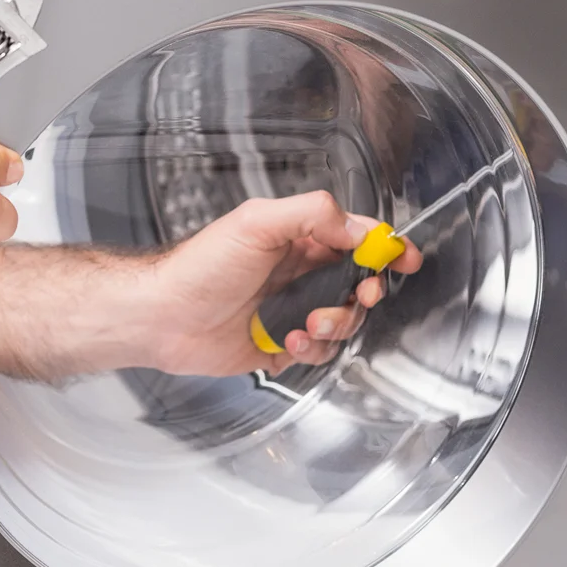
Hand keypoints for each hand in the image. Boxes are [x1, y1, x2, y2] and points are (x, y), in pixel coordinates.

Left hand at [138, 190, 421, 377]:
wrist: (163, 316)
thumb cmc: (199, 265)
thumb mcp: (255, 222)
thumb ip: (310, 215)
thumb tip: (355, 225)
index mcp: (295, 238)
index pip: (353, 237)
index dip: (383, 246)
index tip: (403, 257)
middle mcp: (297, 272)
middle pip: (357, 282)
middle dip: (365, 290)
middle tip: (360, 294)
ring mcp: (291, 310)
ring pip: (342, 320)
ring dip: (335, 322)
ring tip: (308, 319)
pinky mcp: (282, 345)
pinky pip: (318, 350)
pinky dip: (311, 347)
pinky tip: (287, 338)